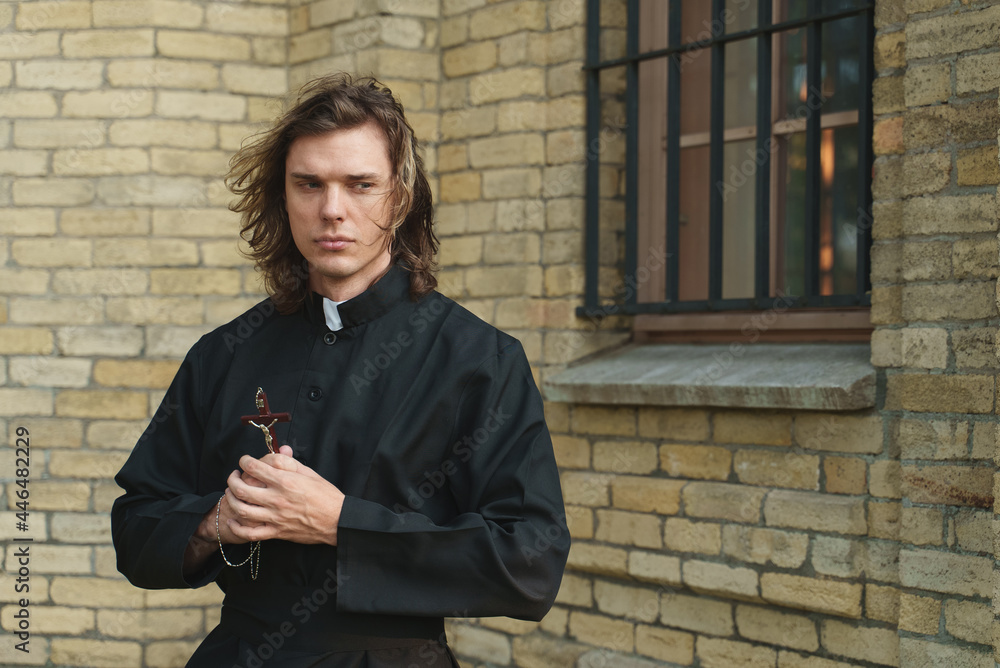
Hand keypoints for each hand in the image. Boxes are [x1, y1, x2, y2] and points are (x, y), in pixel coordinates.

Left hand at [225, 445, 344, 545]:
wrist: (337, 520)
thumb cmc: (326, 496)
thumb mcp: (310, 473)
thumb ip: (290, 462)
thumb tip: (279, 450)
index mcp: (285, 481)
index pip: (254, 467)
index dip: (244, 461)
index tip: (244, 460)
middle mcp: (277, 499)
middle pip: (241, 488)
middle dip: (232, 479)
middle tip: (234, 476)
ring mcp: (275, 517)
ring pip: (241, 509)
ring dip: (230, 500)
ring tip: (231, 493)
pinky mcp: (276, 532)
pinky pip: (250, 533)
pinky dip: (237, 527)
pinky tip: (233, 520)